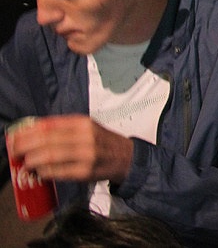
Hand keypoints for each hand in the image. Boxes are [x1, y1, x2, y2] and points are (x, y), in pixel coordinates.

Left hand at [7, 115, 133, 183]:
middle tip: (14, 151)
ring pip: (50, 155)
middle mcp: (85, 136)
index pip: (49, 124)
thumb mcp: (86, 128)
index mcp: (82, 122)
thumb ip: (63, 128)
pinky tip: (38, 172)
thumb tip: (31, 133)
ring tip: (24, 162)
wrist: (126, 157)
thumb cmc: (101, 142)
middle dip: (25, 146)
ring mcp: (86, 154)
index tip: (14, 137)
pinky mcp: (85, 172)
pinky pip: (58, 172)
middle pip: (47, 139)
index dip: (28, 131)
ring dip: (32, 160)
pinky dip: (44, 172)